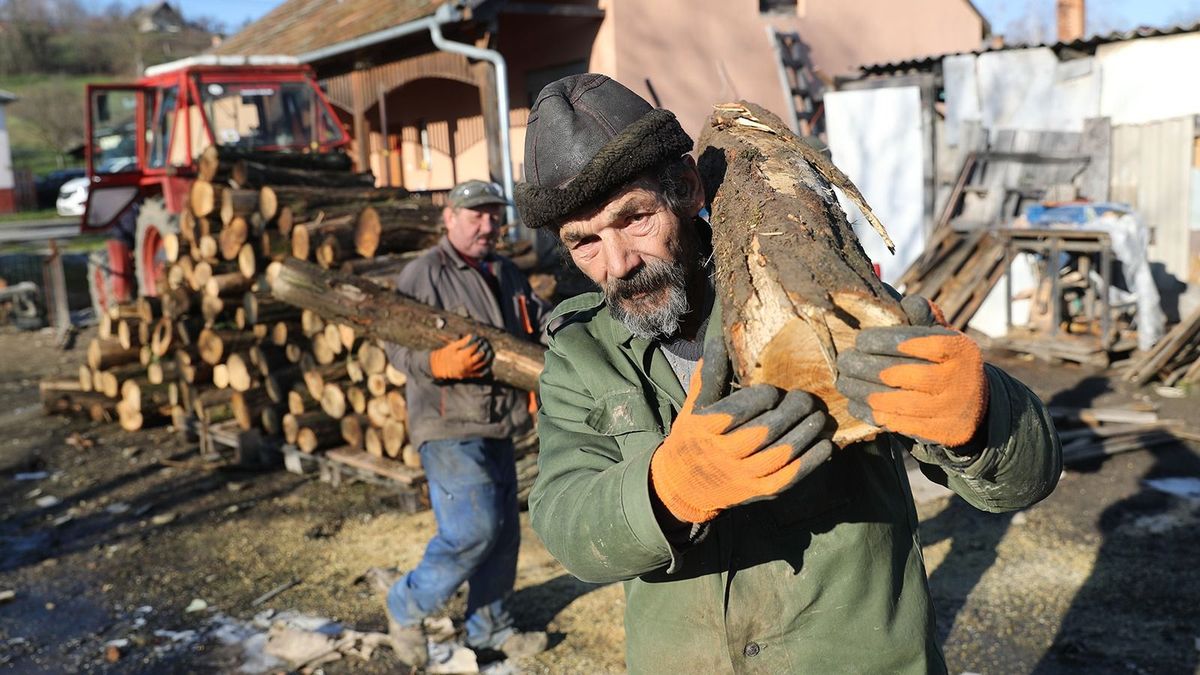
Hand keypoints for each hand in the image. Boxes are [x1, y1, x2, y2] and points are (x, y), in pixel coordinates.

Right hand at [429, 334, 492, 380]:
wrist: (439, 367)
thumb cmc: (445, 355)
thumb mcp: (452, 347)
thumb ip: (463, 342)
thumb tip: (472, 336)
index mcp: (462, 356)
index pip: (474, 348)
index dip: (478, 343)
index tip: (481, 339)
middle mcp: (466, 364)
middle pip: (480, 356)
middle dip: (484, 349)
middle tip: (487, 345)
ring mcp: (468, 371)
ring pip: (481, 365)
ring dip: (487, 358)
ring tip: (490, 353)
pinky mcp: (468, 375)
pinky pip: (479, 373)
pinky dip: (485, 369)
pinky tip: (489, 364)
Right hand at [650, 313, 832, 523]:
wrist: (684, 486)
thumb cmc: (692, 437)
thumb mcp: (693, 406)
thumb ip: (709, 375)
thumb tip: (720, 339)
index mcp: (705, 429)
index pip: (736, 412)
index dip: (759, 399)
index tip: (773, 391)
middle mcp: (723, 454)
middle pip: (764, 432)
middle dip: (790, 412)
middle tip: (805, 399)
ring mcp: (743, 476)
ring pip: (781, 454)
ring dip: (805, 433)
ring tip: (819, 417)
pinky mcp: (759, 491)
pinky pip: (790, 476)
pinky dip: (811, 460)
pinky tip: (825, 444)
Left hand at [836, 295, 987, 447]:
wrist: (974, 406)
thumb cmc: (945, 360)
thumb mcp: (941, 334)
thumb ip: (920, 315)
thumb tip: (891, 294)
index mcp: (962, 349)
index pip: (920, 343)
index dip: (886, 341)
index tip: (860, 341)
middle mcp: (962, 380)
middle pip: (903, 374)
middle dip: (865, 367)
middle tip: (843, 361)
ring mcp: (953, 409)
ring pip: (897, 402)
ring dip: (862, 392)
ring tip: (843, 382)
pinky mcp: (942, 433)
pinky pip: (898, 423)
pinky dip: (871, 413)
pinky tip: (855, 403)